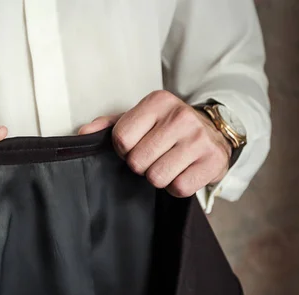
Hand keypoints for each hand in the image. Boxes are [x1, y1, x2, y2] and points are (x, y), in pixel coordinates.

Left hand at [79, 91, 231, 197]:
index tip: (135, 146)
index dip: (123, 150)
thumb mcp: (140, 119)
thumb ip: (109, 125)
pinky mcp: (213, 161)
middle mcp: (180, 116)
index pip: (121, 138)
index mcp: (158, 102)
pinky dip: (177, 186)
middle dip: (142, 165)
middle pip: (138, 162)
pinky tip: (183, 172)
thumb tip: (82, 135)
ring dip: (159, 177)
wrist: (215, 131)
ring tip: (169, 164)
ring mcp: (199, 138)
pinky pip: (179, 188)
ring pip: (157, 177)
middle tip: (154, 157)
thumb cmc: (170, 127)